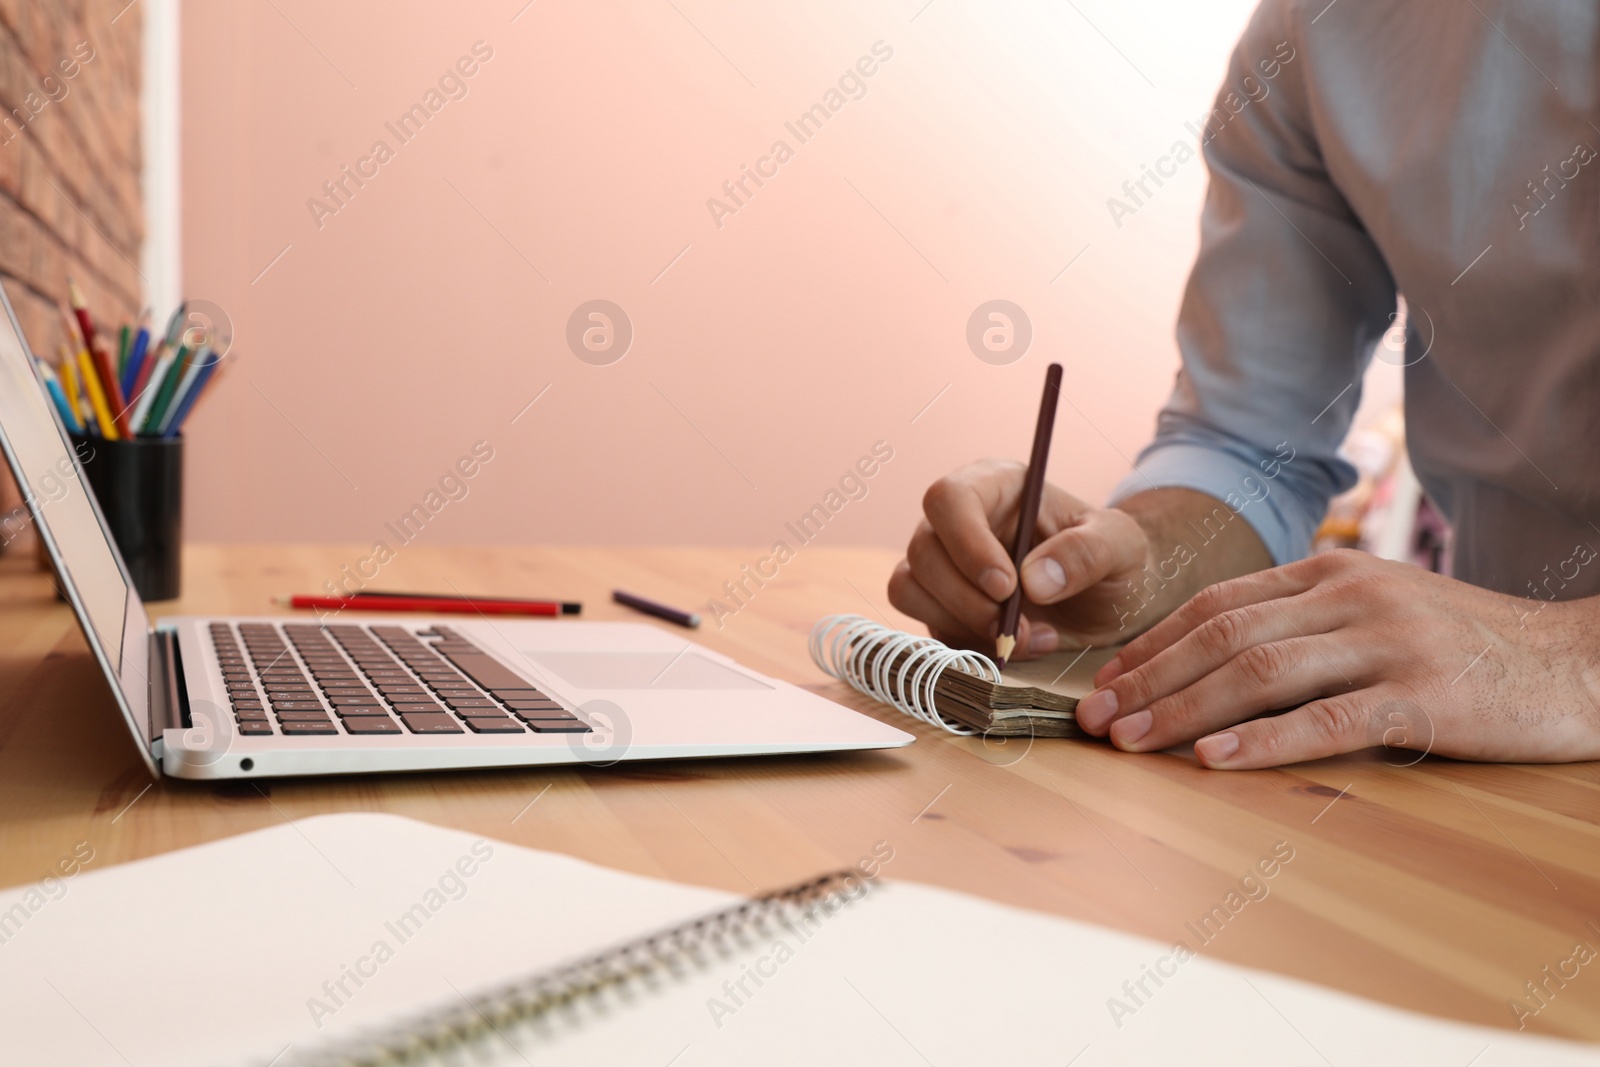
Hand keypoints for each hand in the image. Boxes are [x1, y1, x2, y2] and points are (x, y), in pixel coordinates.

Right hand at [887, 459, 1155, 656]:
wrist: (1110, 602)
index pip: (949, 497)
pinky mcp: (940, 608)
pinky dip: (965, 647)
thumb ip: (1085, 552)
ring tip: (1025, 640)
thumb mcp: (1121, 546)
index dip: (966, 542)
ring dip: (962, 625)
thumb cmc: (1113, 559)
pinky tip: (1013, 650)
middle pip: (923, 548)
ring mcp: (943, 565)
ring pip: (910, 588)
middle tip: (1016, 629)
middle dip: (966, 599)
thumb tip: (1032, 580)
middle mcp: (959, 522)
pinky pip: (924, 627)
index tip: (1005, 586)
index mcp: (997, 487)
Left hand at [1076, 548, 1599, 767]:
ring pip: (1260, 671)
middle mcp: (1350, 595)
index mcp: (1331, 571)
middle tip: (1095, 719)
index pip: (1217, 602)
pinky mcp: (1422, 695)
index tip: (1105, 682)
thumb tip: (1212, 659)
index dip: (1153, 644)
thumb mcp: (1378, 610)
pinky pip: (1326, 719)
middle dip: (1148, 678)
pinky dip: (1263, 740)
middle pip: (1223, 634)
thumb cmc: (1467, 645)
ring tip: (1131, 741)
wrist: (1579, 662)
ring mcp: (1387, 641)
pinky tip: (1214, 759)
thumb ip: (1306, 621)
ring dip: (1183, 708)